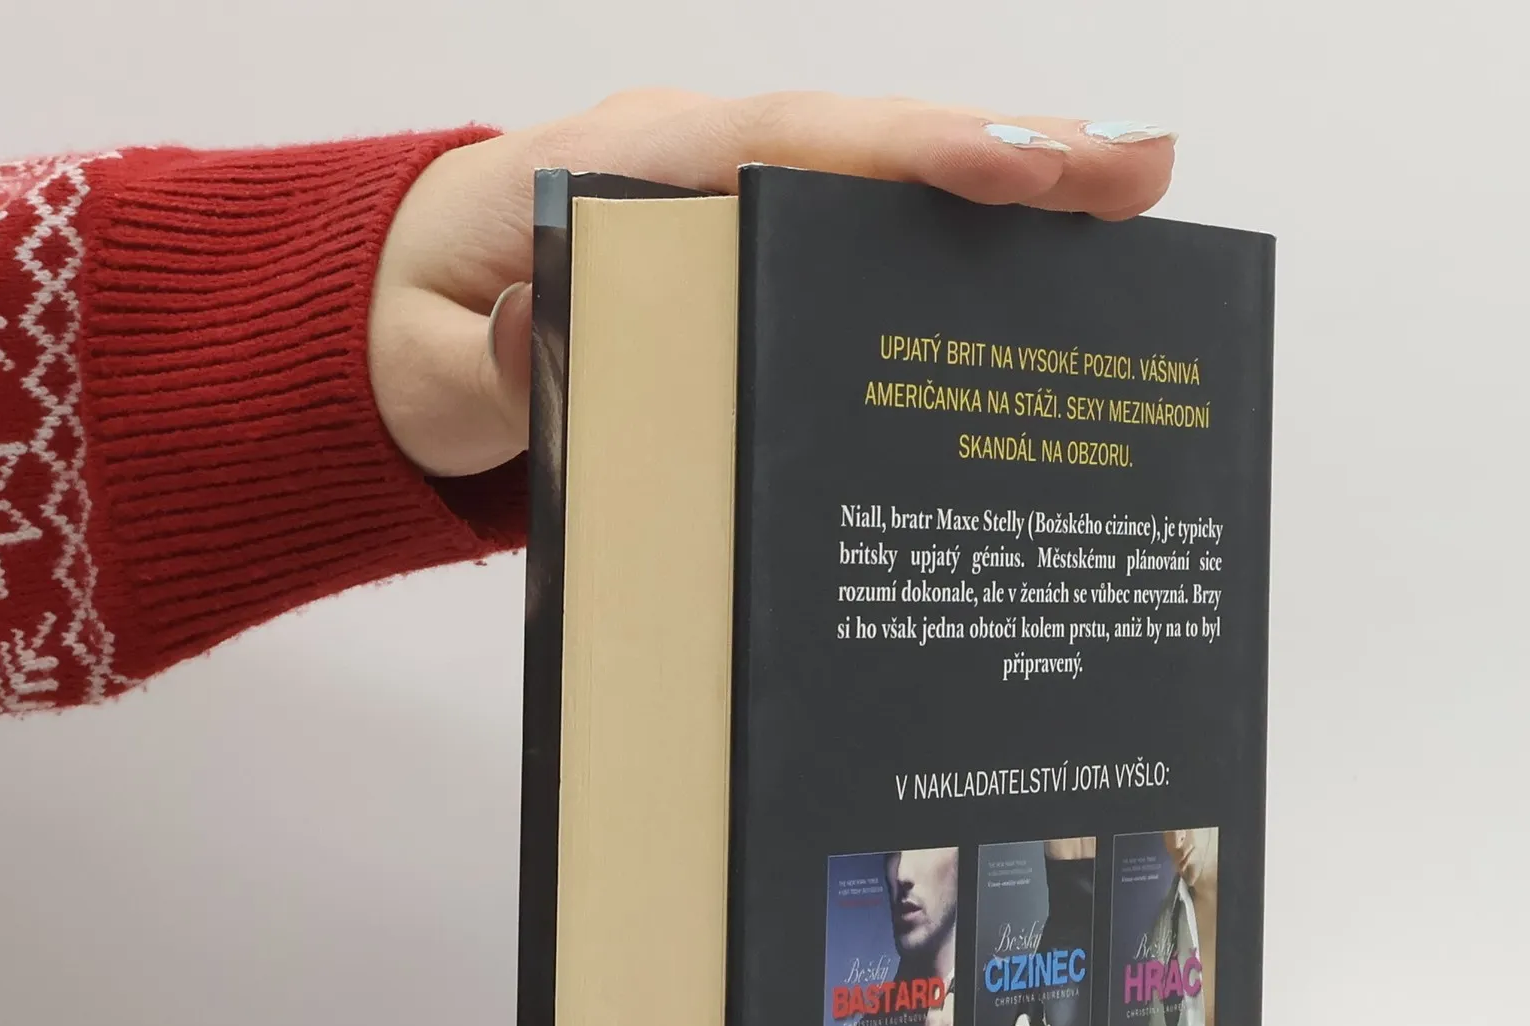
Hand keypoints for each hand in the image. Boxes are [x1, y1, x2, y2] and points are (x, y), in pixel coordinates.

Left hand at [370, 91, 1177, 475]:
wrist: (388, 316)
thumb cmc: (411, 333)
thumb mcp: (425, 374)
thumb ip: (482, 371)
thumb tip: (558, 335)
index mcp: (624, 171)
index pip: (788, 148)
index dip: (907, 156)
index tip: (1014, 169)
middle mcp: (692, 164)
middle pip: (869, 147)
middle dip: (1008, 157)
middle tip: (1141, 173)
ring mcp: (726, 201)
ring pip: (879, 183)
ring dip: (1003, 192)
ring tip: (1131, 202)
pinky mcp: (743, 249)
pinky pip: (856, 231)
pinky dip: (946, 238)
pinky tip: (1033, 266)